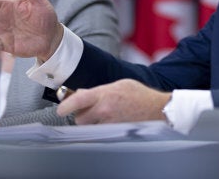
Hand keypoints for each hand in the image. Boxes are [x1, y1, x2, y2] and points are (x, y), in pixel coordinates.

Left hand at [56, 79, 170, 124]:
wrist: (157, 109)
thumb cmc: (140, 95)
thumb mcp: (119, 85)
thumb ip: (99, 90)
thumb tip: (82, 93)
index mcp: (105, 94)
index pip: (77, 100)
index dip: (65, 106)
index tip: (61, 109)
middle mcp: (105, 110)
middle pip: (79, 119)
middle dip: (80, 115)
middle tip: (87, 111)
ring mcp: (109, 123)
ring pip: (89, 128)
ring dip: (90, 123)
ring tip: (101, 117)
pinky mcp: (114, 133)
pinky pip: (99, 133)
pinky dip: (100, 129)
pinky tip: (109, 122)